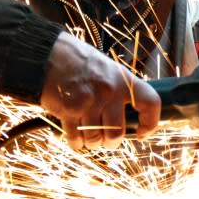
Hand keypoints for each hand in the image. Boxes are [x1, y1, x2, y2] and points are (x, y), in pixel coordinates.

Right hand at [40, 32, 160, 148]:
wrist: (48, 55)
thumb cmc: (79, 62)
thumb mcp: (108, 69)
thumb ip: (120, 90)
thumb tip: (129, 116)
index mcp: (123, 80)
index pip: (150, 103)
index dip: (150, 123)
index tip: (142, 133)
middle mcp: (109, 91)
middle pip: (117, 132)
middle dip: (111, 142)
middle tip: (107, 141)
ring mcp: (88, 102)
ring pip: (96, 138)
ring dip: (93, 143)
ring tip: (90, 138)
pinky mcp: (68, 110)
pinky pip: (76, 138)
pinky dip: (77, 143)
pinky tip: (76, 138)